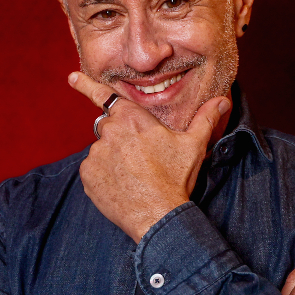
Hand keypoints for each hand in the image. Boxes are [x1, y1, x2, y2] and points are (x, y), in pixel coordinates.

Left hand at [69, 71, 230, 240]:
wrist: (158, 216)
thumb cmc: (176, 178)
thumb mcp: (194, 145)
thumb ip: (205, 118)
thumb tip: (222, 100)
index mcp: (132, 119)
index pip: (105, 95)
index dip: (86, 85)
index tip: (71, 78)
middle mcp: (109, 133)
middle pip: (108, 127)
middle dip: (120, 138)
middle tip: (140, 158)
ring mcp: (95, 155)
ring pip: (101, 151)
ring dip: (112, 158)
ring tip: (134, 176)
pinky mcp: (88, 176)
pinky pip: (93, 171)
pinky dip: (103, 176)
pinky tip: (122, 186)